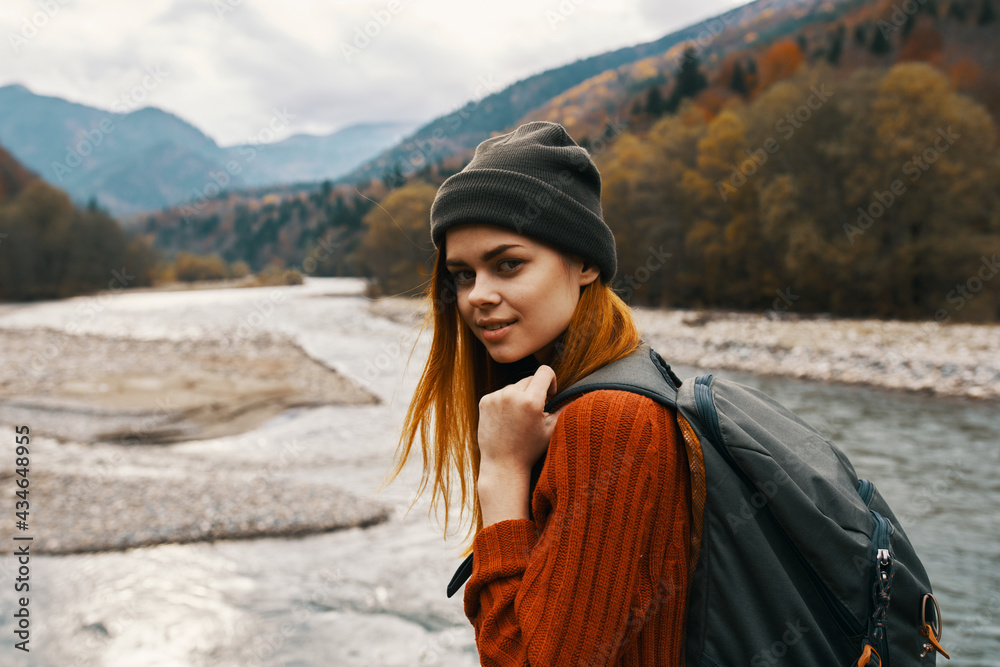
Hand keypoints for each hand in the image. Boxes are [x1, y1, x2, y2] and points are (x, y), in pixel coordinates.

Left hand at [477, 365, 564, 524]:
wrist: (503, 465)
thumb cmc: (530, 450)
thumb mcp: (552, 429)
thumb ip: (565, 409)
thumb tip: (581, 396)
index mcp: (531, 401)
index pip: (545, 371)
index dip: (551, 380)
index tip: (549, 394)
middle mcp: (512, 395)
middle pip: (529, 379)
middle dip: (535, 391)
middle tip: (534, 413)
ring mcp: (496, 398)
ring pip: (514, 386)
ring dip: (519, 397)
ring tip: (519, 419)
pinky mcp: (485, 401)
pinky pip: (500, 393)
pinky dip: (505, 402)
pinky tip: (506, 420)